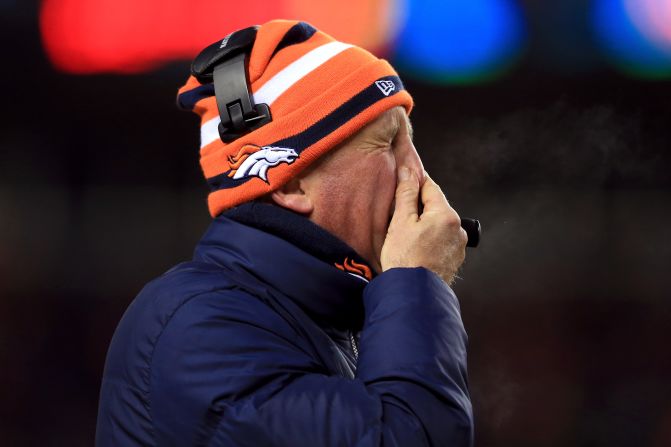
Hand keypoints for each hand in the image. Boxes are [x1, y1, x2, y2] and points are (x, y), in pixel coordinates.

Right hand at [380, 167, 466, 284]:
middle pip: (436, 206)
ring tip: (405, 235)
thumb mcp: (400, 222)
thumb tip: (408, 171)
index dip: (415, 180)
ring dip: (425, 224)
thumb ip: (406, 194)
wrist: (413, 296)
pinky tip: (415, 249)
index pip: (430, 187)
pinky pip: (441, 241)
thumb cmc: (405, 260)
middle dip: (419, 206)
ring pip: (439, 225)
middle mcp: (458, 228)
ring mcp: (458, 246)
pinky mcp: (454, 260)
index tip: (405, 175)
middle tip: (398, 212)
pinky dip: (430, 240)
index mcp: (446, 215)